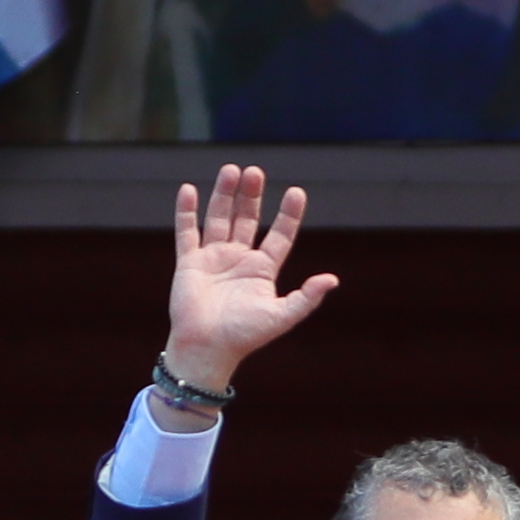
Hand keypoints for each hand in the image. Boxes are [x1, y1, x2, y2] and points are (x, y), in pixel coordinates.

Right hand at [163, 159, 325, 389]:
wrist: (206, 349)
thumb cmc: (244, 336)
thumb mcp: (281, 317)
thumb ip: (305, 298)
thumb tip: (332, 279)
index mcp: (262, 270)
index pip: (280, 236)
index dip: (288, 215)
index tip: (296, 192)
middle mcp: (239, 260)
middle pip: (247, 219)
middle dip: (251, 196)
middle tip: (256, 171)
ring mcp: (213, 259)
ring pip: (219, 219)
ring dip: (224, 195)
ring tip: (232, 170)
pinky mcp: (189, 263)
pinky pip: (187, 232)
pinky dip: (187, 212)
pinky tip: (189, 190)